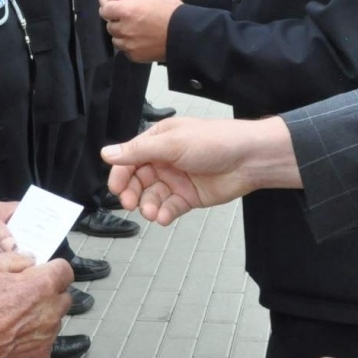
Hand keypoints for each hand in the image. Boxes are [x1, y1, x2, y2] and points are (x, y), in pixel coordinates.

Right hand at [0, 252, 73, 357]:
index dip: (53, 269)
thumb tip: (31, 260)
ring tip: (16, 321)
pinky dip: (34, 340)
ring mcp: (47, 337)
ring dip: (42, 318)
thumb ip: (15, 259)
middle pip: (63, 297)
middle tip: (27, 296)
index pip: (65, 270)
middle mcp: (52, 311)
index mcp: (43, 285)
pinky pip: (44, 344)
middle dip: (50, 294)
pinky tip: (14, 339)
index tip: (41, 273)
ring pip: (54, 322)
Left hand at [99, 0, 178, 62]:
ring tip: (138, 29)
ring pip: (116, 39)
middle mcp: (124, 29)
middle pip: (110, 25)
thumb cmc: (170, 10)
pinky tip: (142, 39)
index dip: (111, 7)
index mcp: (127, 11)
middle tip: (132, 18)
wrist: (185, 33)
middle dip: (117, 21)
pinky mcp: (135, 56)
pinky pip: (125, 50)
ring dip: (122, 34)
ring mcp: (129, 44)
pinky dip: (130, 45)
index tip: (118, 7)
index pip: (105, 9)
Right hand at [102, 116, 300, 225]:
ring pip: (152, 196)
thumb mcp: (172, 143)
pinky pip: (169, 207)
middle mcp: (165, 159)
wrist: (250, 159)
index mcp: (159, 140)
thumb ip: (139, 151)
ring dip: (148, 205)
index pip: (130, 158)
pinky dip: (163, 213)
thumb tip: (108, 153)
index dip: (120, 173)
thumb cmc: (216, 140)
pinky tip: (163, 217)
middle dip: (132, 193)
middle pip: (137, 179)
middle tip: (131, 203)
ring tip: (151, 212)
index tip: (116, 188)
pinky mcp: (188, 196)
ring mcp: (177, 179)